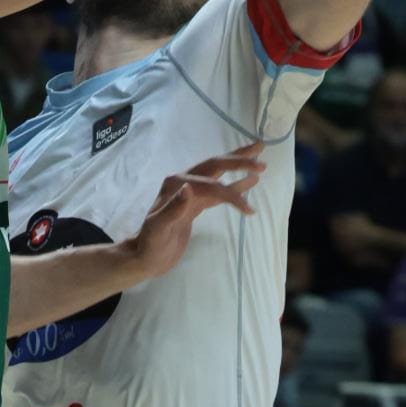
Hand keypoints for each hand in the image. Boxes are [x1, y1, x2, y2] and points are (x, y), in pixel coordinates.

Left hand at [122, 144, 264, 282]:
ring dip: (238, 165)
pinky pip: (218, 190)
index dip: (230, 192)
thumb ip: (173, 208)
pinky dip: (234, 185)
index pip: (210, 183)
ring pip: (218, 173)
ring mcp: (190, 191)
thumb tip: (189, 188)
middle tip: (261, 149)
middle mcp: (184, 181)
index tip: (248, 208)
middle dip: (238, 159)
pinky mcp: (196, 202)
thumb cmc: (150, 244)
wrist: (145, 257)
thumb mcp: (158, 229)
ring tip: (260, 159)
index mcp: (176, 184)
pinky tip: (248, 183)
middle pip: (215, 165)